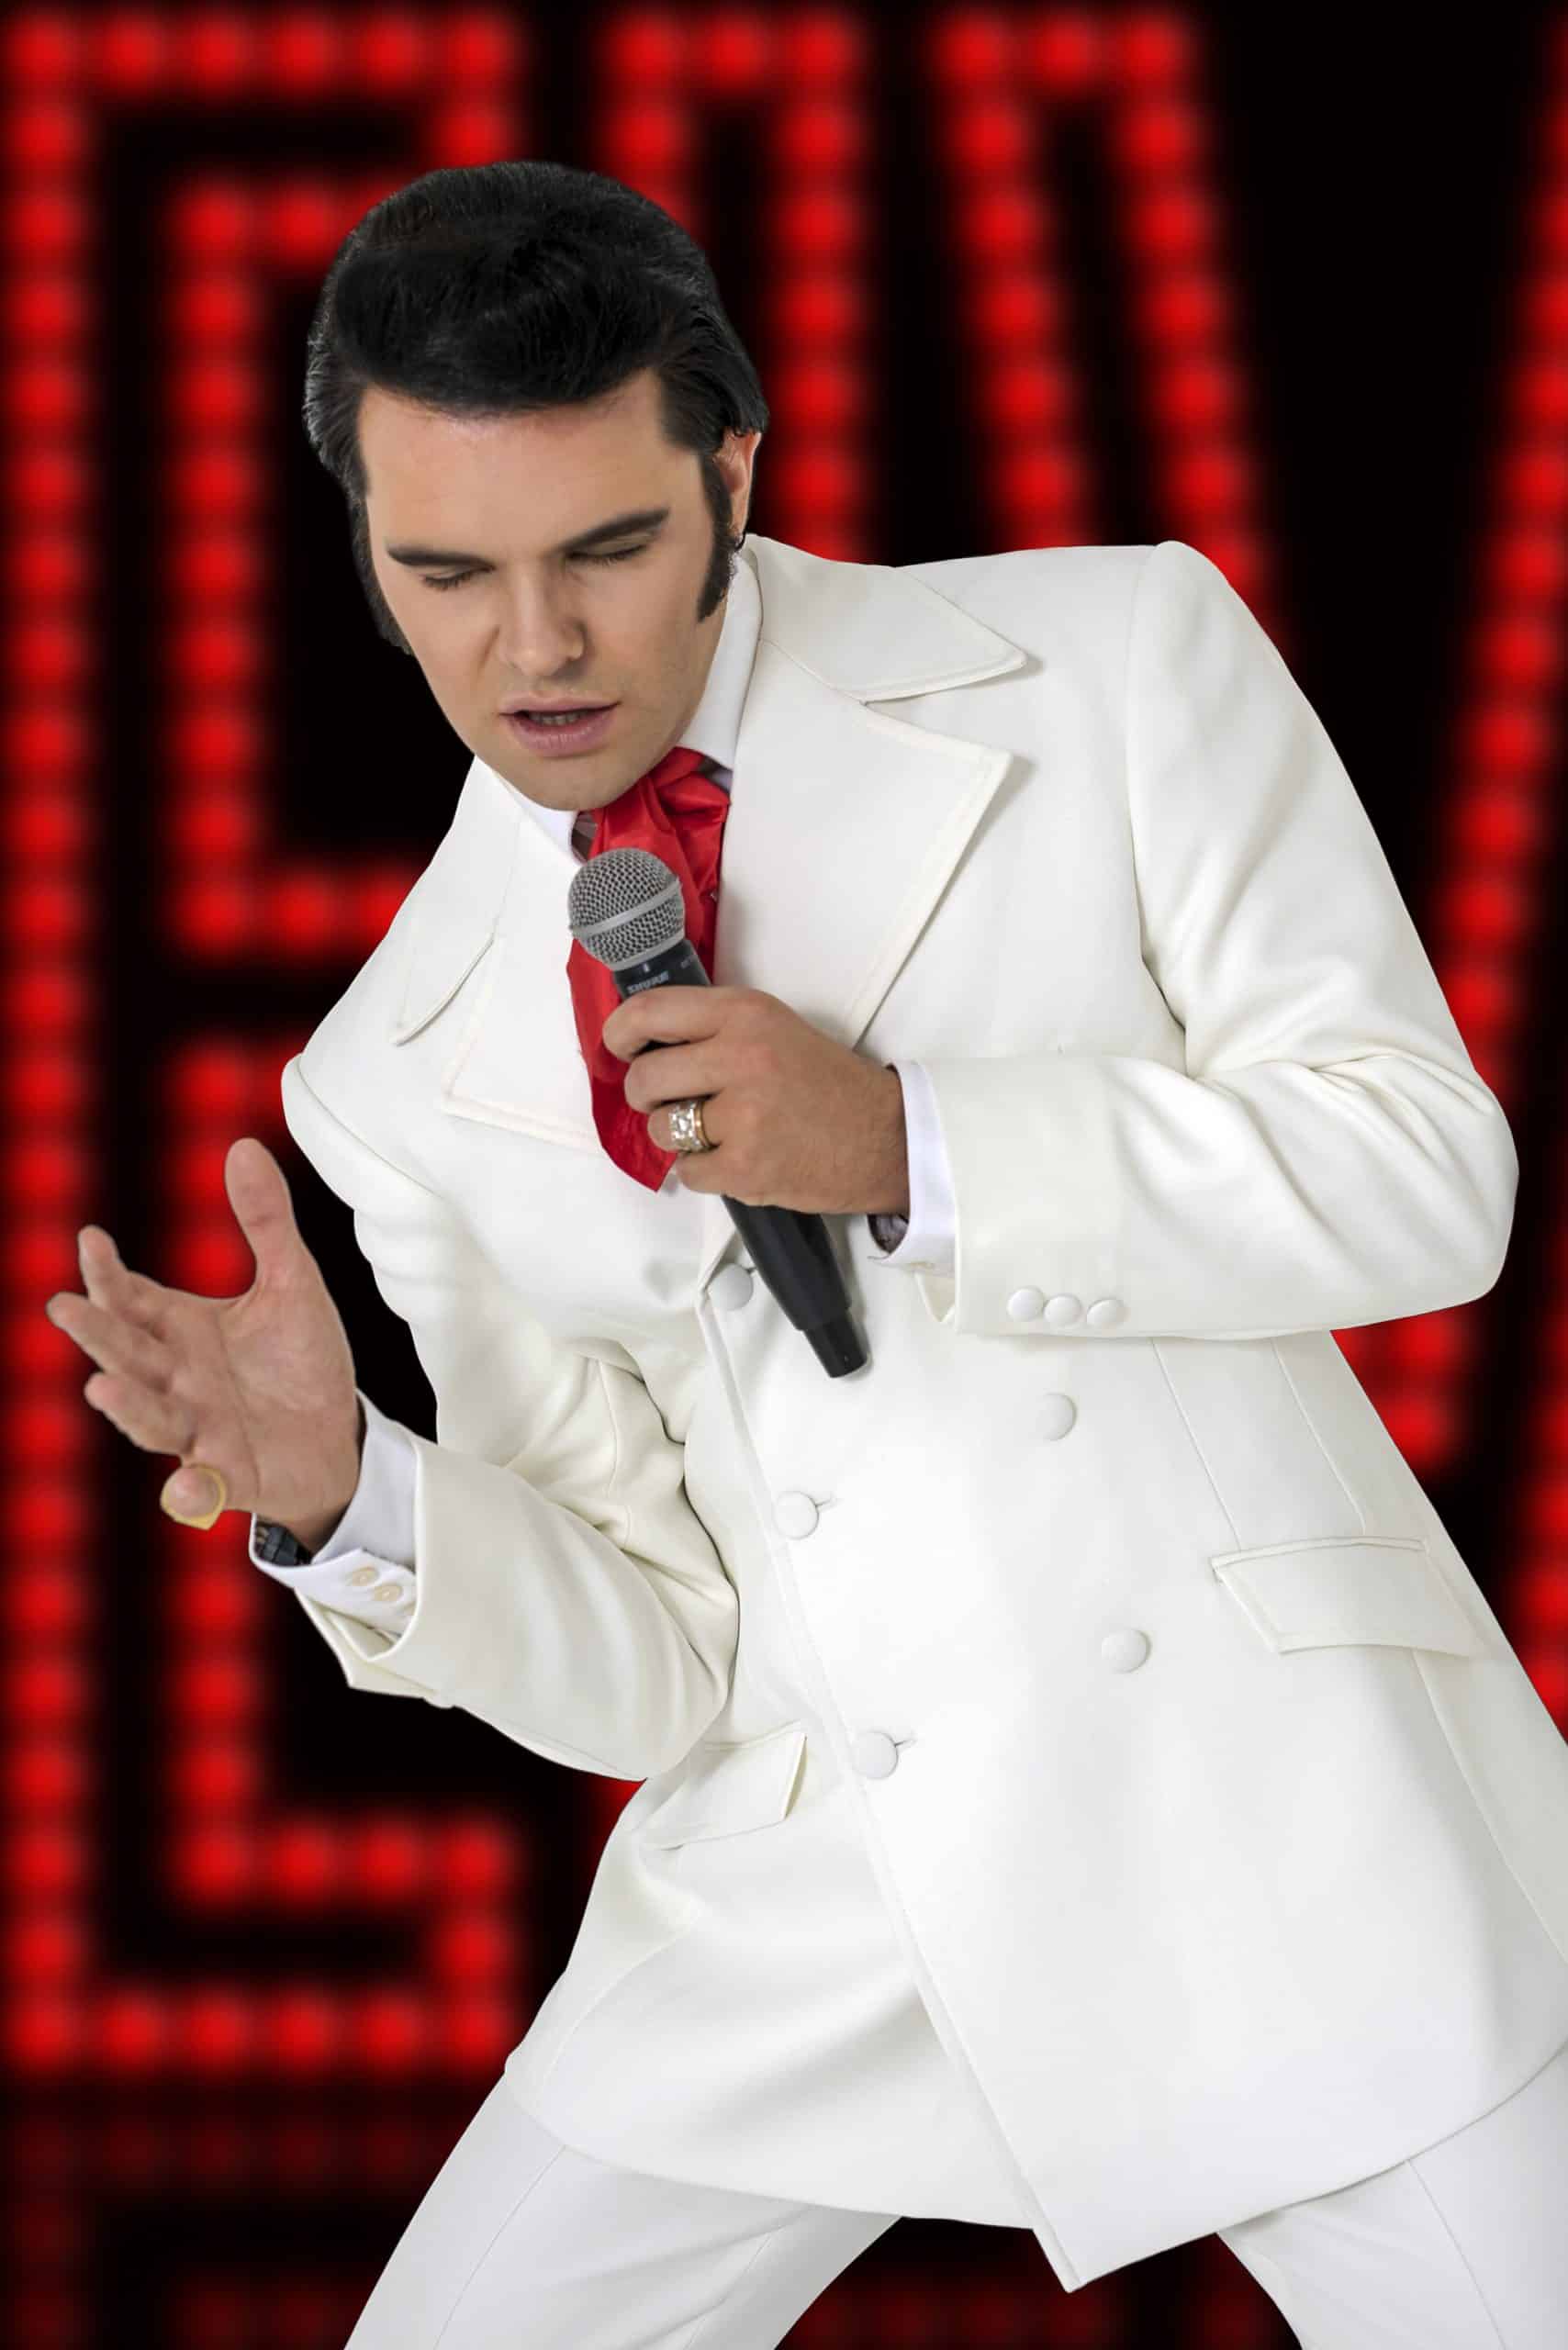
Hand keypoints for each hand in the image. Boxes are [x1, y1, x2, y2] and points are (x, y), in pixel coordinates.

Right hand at [43, 1137, 363, 1534]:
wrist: (339, 1435)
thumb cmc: (299, 1360)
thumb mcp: (292, 1283)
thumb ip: (265, 1222)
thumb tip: (241, 1144)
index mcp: (183, 1331)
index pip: (133, 1300)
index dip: (109, 1276)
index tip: (92, 1240)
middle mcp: (178, 1380)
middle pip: (130, 1355)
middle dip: (98, 1335)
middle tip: (63, 1308)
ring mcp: (199, 1431)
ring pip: (154, 1419)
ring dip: (129, 1406)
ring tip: (103, 1386)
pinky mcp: (230, 1477)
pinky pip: (203, 1489)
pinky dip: (191, 1492)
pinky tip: (188, 1487)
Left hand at [601, 985, 909, 1215]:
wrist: (884, 1136)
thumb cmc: (824, 1083)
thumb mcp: (772, 1028)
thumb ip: (713, 1028)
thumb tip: (642, 1043)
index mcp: (744, 1013)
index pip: (650, 1012)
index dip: (619, 1034)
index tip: (619, 1048)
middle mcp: (741, 1056)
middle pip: (646, 1078)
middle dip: (646, 1096)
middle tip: (667, 1102)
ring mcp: (743, 1115)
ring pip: (662, 1128)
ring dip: (677, 1137)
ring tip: (714, 1132)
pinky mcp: (746, 1167)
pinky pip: (687, 1172)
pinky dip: (703, 1172)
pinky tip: (735, 1158)